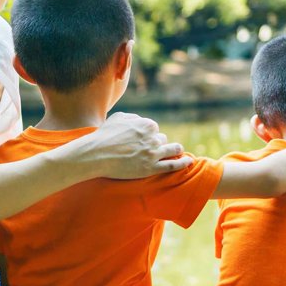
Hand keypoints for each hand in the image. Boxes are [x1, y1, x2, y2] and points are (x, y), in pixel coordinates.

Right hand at [76, 112, 191, 178]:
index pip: (154, 129)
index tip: (142, 140)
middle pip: (162, 140)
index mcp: (146, 124)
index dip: (149, 135)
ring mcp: (153, 154)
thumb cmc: (104, 136)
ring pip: (172, 150)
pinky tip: (189, 162)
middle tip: (148, 150)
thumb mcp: (118, 117)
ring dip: (175, 150)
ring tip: (177, 152)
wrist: (97, 154)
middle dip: (157, 144)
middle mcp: (153, 138)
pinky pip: (173, 165)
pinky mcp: (151, 168)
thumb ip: (133, 117)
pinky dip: (183, 163)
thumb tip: (140, 119)